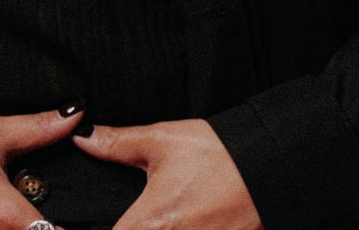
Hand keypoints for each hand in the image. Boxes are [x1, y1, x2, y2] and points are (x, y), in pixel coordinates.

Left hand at [75, 119, 258, 229]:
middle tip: (143, 213)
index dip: (94, 229)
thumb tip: (83, 138)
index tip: (96, 222)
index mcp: (149, 224)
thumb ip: (117, 143)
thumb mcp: (164, 141)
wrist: (275, 166)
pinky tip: (187, 222)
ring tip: (167, 217)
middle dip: (127, 228)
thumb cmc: (221, 154)